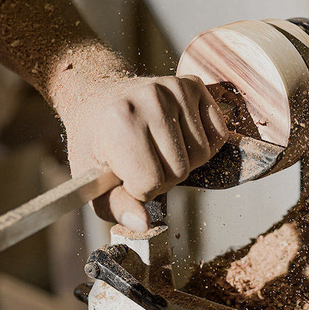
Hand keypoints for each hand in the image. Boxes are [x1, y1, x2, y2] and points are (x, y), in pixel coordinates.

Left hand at [58, 72, 227, 231]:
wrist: (97, 97)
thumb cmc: (95, 139)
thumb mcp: (90, 178)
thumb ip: (115, 206)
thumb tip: (143, 224)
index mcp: (121, 120)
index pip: (150, 182)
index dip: (138, 190)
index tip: (125, 176)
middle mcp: (152, 98)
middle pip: (181, 170)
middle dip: (163, 177)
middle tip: (142, 161)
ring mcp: (175, 88)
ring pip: (202, 155)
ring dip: (184, 161)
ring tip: (157, 147)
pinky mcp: (194, 85)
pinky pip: (218, 134)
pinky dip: (203, 144)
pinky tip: (178, 136)